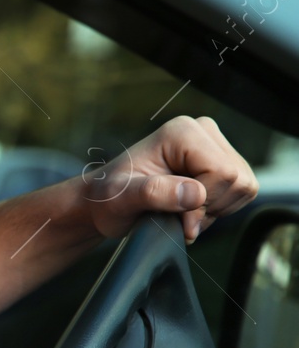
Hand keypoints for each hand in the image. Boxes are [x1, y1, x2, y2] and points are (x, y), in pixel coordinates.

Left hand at [80, 115, 257, 242]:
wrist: (104, 202)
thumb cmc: (108, 198)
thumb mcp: (121, 199)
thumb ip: (155, 193)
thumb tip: (194, 194)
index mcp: (182, 132)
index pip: (223, 173)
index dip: (204, 202)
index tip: (175, 214)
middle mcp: (202, 132)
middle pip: (238, 180)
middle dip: (209, 208)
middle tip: (176, 214)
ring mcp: (214, 146)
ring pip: (244, 187)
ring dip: (214, 210)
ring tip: (180, 211)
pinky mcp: (220, 162)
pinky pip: (241, 192)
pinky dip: (218, 208)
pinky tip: (190, 208)